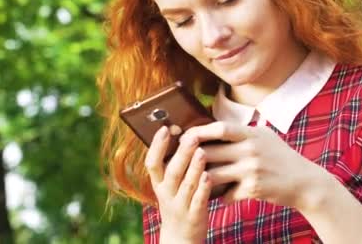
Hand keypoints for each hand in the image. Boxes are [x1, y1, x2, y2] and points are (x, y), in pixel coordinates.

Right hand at [144, 125, 210, 242]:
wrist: (180, 238)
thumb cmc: (177, 203)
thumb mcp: (168, 186)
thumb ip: (173, 165)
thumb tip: (182, 134)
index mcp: (158, 184)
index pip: (152, 163)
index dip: (157, 146)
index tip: (164, 128)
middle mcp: (166, 194)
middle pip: (172, 172)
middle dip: (181, 153)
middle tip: (191, 136)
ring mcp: (179, 205)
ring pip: (186, 185)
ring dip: (194, 168)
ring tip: (202, 151)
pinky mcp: (194, 216)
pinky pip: (198, 201)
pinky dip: (203, 189)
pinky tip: (209, 176)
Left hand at [182, 121, 327, 207]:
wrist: (305, 182)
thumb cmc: (281, 157)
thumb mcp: (265, 137)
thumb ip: (243, 132)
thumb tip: (215, 127)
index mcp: (252, 134)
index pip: (220, 128)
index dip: (200, 131)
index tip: (185, 135)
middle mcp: (252, 150)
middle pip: (211, 152)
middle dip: (192, 157)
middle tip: (178, 160)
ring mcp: (252, 170)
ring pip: (214, 174)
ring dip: (201, 178)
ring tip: (191, 179)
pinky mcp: (254, 189)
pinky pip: (226, 194)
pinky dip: (218, 196)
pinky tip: (214, 196)